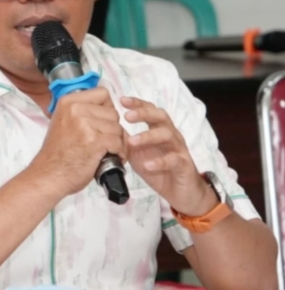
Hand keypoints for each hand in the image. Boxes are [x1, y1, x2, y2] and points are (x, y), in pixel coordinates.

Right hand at [30, 88, 127, 196]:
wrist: (49, 175)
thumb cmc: (57, 154)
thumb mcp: (63, 121)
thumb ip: (82, 111)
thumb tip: (108, 107)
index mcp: (68, 102)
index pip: (102, 93)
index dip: (106, 109)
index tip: (100, 122)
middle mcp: (76, 109)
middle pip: (113, 112)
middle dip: (113, 128)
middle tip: (104, 141)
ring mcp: (85, 124)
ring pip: (118, 128)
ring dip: (117, 142)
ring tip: (107, 152)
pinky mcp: (94, 141)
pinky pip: (118, 142)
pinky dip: (119, 153)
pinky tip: (110, 158)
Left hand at [122, 96, 214, 214]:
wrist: (181, 193)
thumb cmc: (158, 170)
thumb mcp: (137, 155)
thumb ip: (126, 143)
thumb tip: (108, 132)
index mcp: (158, 130)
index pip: (149, 111)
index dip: (137, 104)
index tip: (121, 100)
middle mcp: (170, 135)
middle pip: (160, 116)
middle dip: (144, 113)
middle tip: (127, 115)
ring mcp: (179, 149)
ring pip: (167, 135)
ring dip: (148, 136)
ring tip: (132, 142)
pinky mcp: (184, 165)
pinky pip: (174, 160)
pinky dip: (160, 161)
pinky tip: (148, 164)